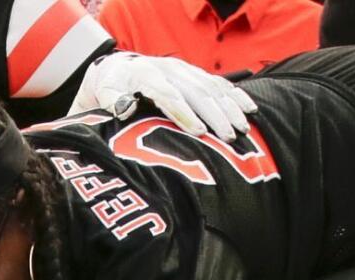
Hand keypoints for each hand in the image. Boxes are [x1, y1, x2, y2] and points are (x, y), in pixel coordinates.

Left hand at [70, 52, 257, 141]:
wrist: (119, 68)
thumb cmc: (111, 89)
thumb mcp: (104, 94)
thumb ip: (113, 101)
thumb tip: (125, 108)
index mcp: (146, 75)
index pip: (168, 94)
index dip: (184, 113)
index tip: (199, 132)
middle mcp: (169, 69)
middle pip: (196, 92)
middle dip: (215, 115)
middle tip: (229, 137)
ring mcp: (185, 70)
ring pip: (212, 87)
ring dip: (230, 108)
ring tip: (242, 129)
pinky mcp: (195, 73)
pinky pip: (219, 83)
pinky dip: (236, 96)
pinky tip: (250, 110)